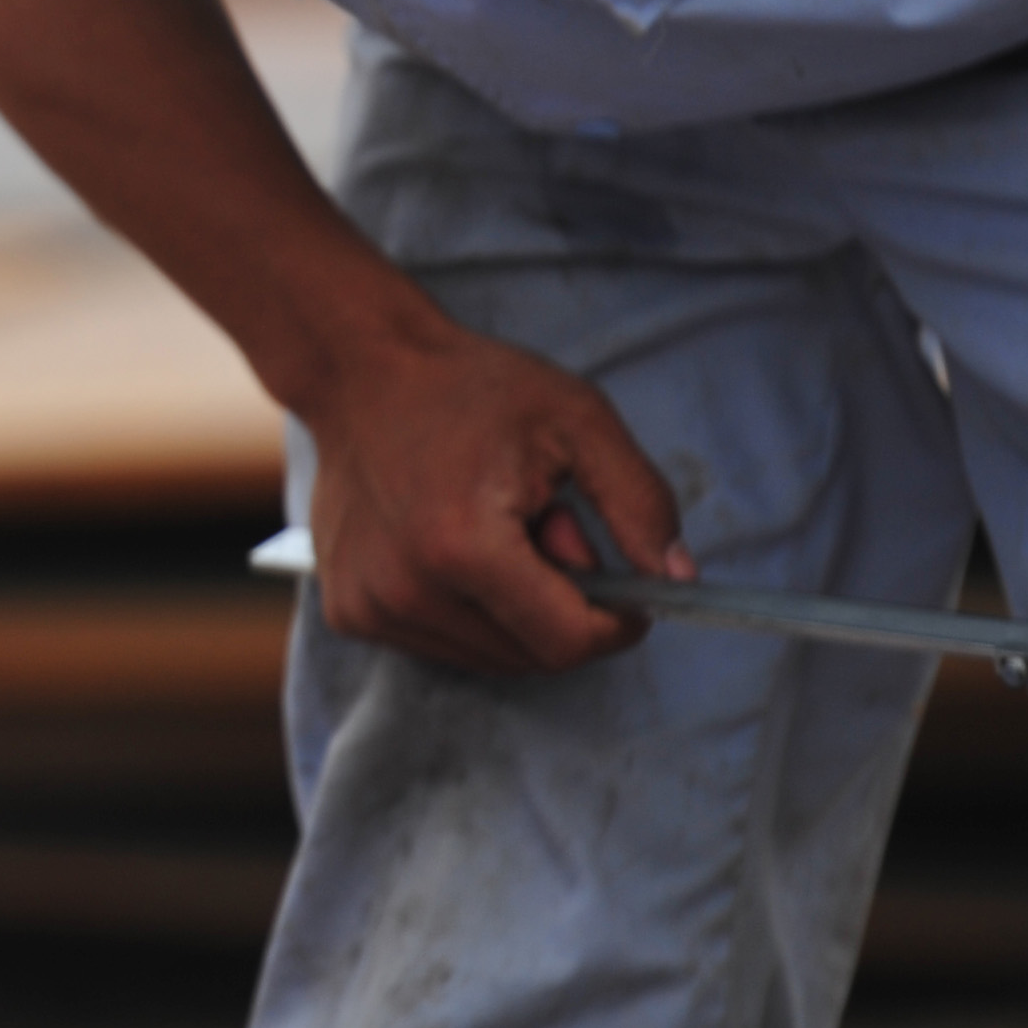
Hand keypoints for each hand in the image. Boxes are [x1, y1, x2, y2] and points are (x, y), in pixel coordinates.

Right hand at [299, 309, 691, 674]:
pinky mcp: (349, 612)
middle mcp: (406, 591)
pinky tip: (450, 545)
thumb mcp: (578, 421)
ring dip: (514, 609)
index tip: (628, 589)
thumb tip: (677, 580)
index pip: (567, 642)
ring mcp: (369, 607)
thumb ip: (640, 503)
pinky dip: (469, 610)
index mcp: (463, 547)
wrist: (357, 371)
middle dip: (561, 605)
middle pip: (531, 656)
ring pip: (490, 656)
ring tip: (494, 529)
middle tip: (546, 525)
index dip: (615, 623)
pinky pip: (444, 643)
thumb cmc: (468, 388)